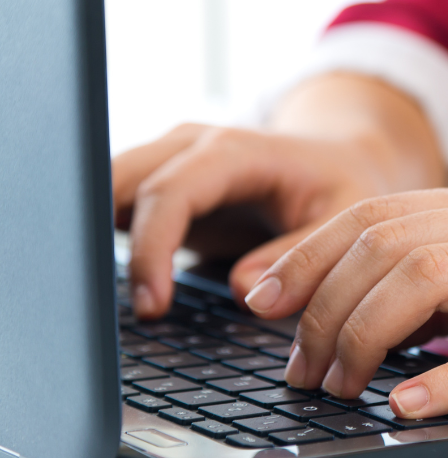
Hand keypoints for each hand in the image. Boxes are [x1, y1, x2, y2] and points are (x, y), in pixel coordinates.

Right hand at [113, 73, 444, 316]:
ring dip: (92, 238)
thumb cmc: (343, 187)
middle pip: (119, 182)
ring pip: (105, 189)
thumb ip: (300, 254)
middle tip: (106, 310)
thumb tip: (247, 292)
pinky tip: (106, 284)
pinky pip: (115, 206)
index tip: (152, 303)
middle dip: (101, 239)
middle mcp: (191, 148)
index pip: (170, 191)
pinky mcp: (162, 186)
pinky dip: (102, 240)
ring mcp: (170, 162)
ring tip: (95, 301)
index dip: (151, 248)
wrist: (339, 162)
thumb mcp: (345, 217)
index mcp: (235, 151)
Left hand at [244, 181, 447, 417]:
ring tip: (341, 389)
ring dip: (363, 338)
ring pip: (426, 280)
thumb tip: (386, 313)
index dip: (306, 256)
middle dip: (319, 309)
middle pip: (384, 245)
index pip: (375, 214)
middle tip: (298, 369)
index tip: (262, 301)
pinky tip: (412, 406)